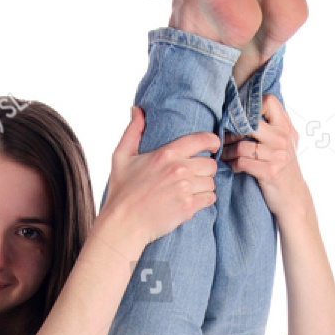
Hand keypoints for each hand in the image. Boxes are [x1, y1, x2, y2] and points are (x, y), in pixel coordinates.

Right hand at [99, 106, 218, 249]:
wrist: (123, 224)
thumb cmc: (121, 192)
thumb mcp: (121, 156)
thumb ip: (133, 131)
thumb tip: (137, 110)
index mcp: (167, 154)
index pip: (203, 140)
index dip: (213, 142)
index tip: (213, 146)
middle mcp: (179, 169)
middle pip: (211, 163)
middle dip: (206, 168)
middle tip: (196, 174)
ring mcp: (186, 189)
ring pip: (212, 182)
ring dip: (206, 185)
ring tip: (193, 189)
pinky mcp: (189, 207)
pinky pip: (210, 199)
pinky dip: (206, 199)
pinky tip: (195, 200)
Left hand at [220, 95, 309, 219]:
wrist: (294, 198)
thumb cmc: (285, 169)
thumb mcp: (288, 143)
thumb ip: (277, 125)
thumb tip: (255, 108)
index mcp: (286, 127)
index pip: (268, 102)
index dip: (251, 106)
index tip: (240, 119)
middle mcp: (283, 138)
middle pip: (249, 123)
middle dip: (231, 131)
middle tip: (222, 138)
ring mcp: (277, 155)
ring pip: (242, 145)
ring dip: (227, 151)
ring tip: (223, 154)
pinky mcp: (269, 172)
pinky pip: (242, 162)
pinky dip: (232, 164)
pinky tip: (230, 165)